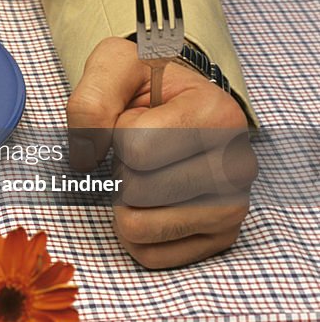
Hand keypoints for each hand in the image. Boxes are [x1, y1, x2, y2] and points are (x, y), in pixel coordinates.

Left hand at [67, 37, 256, 268]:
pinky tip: (148, 204)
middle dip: (121, 169)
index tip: (136, 118)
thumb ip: (91, 101)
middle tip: (140, 149)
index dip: (119, 132)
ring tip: (146, 173)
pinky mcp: (219, 238)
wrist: (179, 100)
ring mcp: (233, 206)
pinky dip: (133, 234)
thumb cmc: (147, 83)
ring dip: (125, 202)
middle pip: (138, 191)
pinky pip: (152, 255)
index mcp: (218, 116)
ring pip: (142, 228)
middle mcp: (237, 166)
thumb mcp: (115, 65)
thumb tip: (83, 161)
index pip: (136, 148)